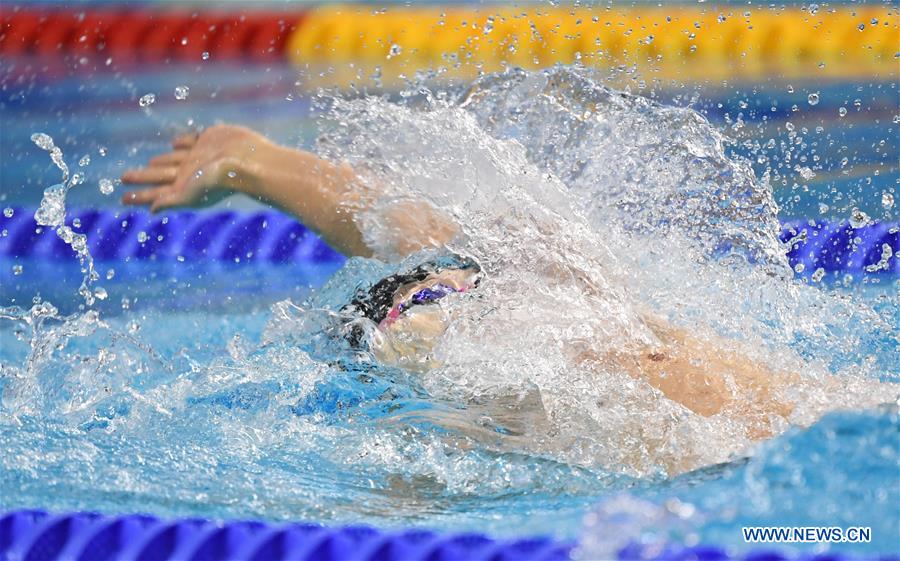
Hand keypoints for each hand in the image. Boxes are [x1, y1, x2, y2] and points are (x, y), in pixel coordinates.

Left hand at [121, 124, 268, 211]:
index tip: (123, 199)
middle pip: (159, 175)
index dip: (139, 195)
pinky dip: (181, 143)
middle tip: (124, 178)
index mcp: (183, 187)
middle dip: (142, 177)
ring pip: (171, 159)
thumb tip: (151, 210)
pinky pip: (189, 141)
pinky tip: (175, 144)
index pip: (155, 192)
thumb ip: (170, 200)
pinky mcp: (208, 140)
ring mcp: (198, 156)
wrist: (249, 162)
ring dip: (159, 162)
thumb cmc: (220, 181)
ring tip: (150, 164)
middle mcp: (188, 173)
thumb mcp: (191, 193)